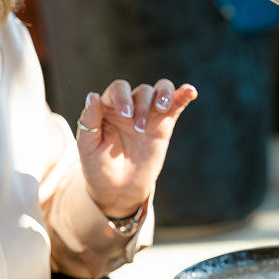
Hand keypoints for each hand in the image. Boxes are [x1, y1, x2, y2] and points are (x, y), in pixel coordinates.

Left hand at [75, 79, 196, 217]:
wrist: (118, 189)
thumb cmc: (98, 167)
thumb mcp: (88, 146)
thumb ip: (90, 120)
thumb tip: (93, 95)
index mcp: (108, 108)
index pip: (119, 89)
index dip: (123, 97)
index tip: (126, 116)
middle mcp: (129, 107)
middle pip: (141, 90)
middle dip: (143, 106)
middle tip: (139, 128)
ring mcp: (148, 115)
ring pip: (158, 91)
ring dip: (163, 95)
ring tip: (162, 108)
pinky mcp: (164, 125)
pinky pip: (175, 105)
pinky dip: (183, 95)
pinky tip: (190, 91)